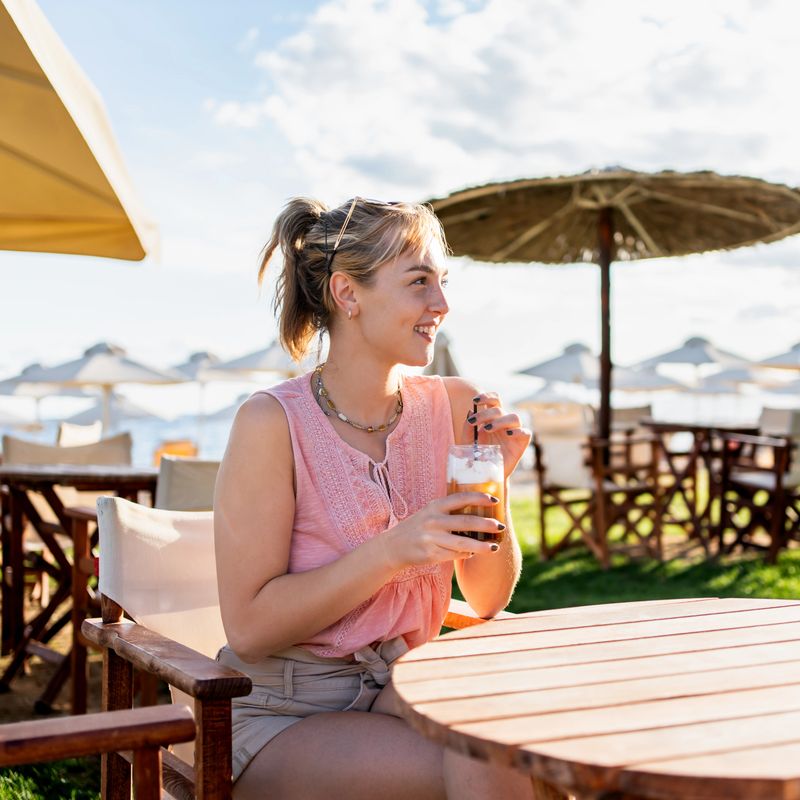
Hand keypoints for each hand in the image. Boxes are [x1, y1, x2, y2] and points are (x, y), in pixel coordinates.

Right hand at [381, 493, 503, 569]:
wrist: (393, 546)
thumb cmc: (417, 527)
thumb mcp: (429, 512)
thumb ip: (448, 510)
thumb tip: (477, 510)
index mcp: (435, 506)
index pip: (460, 498)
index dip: (478, 498)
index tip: (494, 500)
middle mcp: (433, 521)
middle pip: (465, 522)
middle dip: (486, 525)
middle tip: (500, 526)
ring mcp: (431, 538)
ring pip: (462, 543)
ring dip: (481, 545)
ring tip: (494, 547)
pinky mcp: (431, 554)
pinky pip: (454, 555)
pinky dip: (466, 553)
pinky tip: (473, 552)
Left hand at [468, 392, 531, 478]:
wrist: (484, 475)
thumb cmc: (476, 456)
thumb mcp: (467, 442)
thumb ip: (467, 428)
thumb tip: (471, 411)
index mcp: (492, 418)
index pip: (494, 400)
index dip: (487, 396)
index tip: (475, 400)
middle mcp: (503, 422)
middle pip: (500, 408)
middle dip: (486, 412)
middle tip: (474, 422)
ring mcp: (513, 432)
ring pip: (514, 417)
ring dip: (500, 420)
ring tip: (487, 429)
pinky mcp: (521, 444)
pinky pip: (526, 433)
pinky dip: (519, 431)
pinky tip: (508, 434)